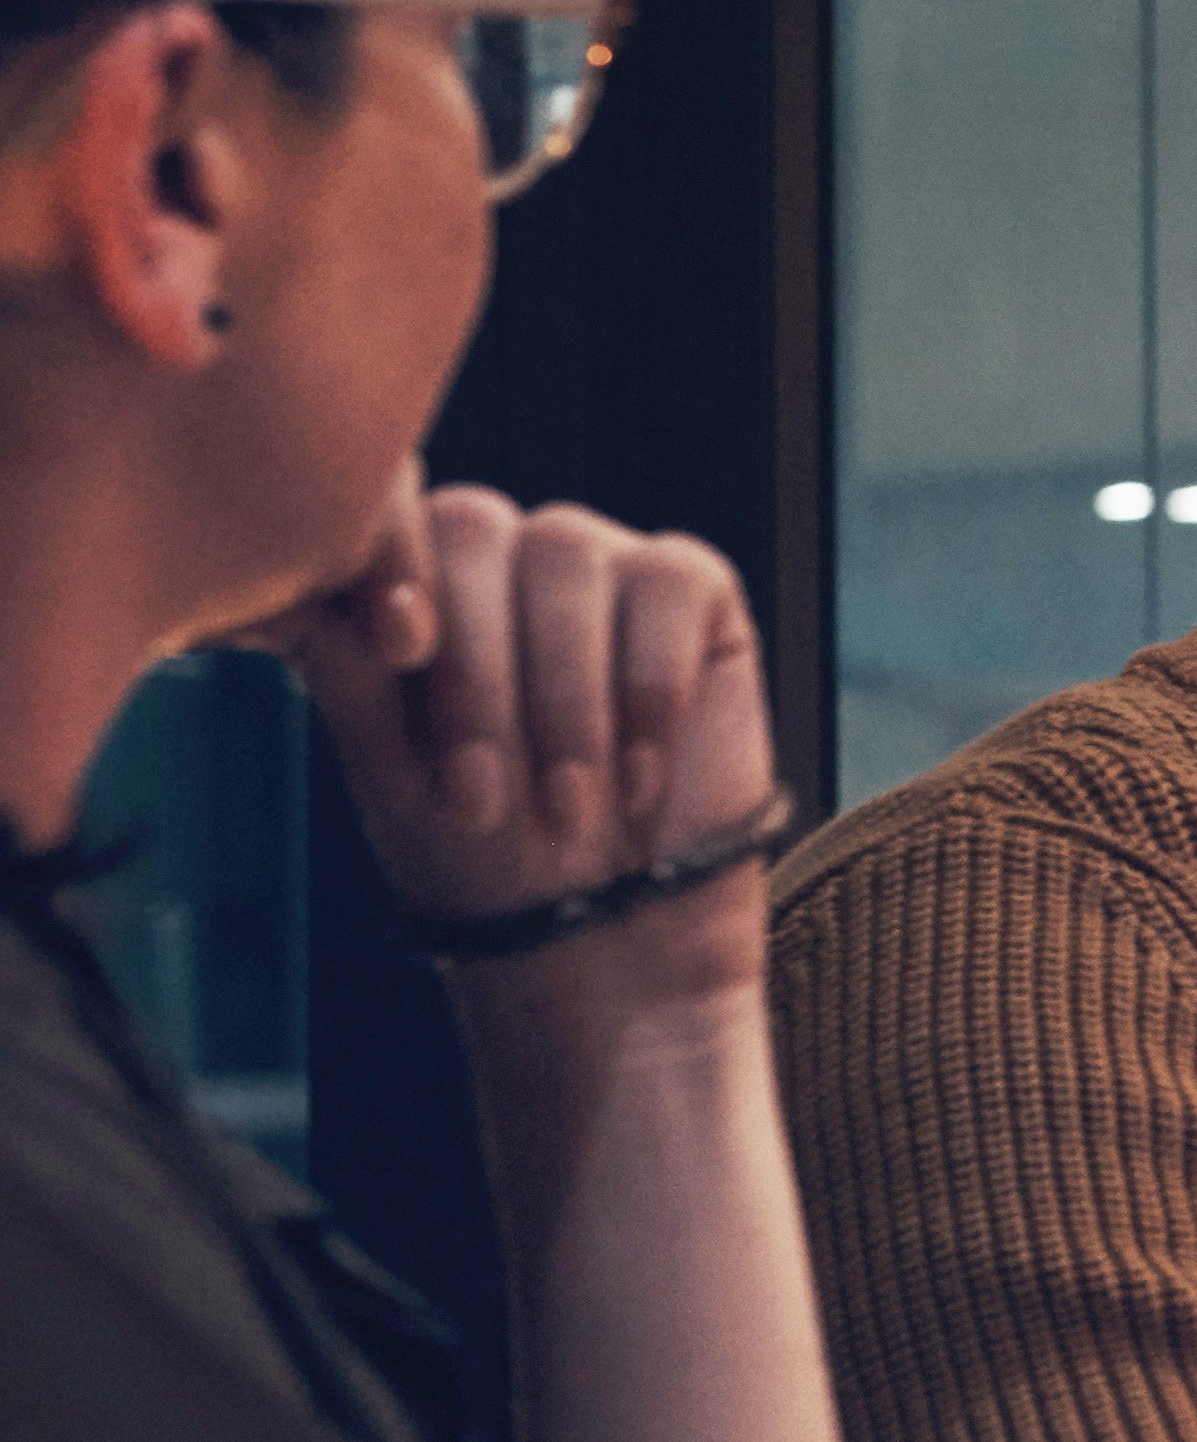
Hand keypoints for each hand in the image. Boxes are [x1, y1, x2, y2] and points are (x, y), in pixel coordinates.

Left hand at [257, 482, 782, 1017]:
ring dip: (564, 699)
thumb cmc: (481, 854)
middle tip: (483, 798)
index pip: (383, 509)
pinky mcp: (691, 590)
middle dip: (475, 672)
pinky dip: (649, 687)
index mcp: (406, 580)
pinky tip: (639, 776)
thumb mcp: (385, 758)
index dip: (388, 558)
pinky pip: (670, 582)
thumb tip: (259, 587)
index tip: (398, 651)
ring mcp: (598, 564)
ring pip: (567, 554)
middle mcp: (496, 556)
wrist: (604, 932)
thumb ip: (340, 654)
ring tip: (569, 808)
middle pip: (472, 531)